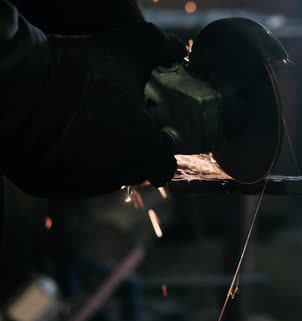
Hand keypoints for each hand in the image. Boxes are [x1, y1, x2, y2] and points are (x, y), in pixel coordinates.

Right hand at [3, 22, 186, 196]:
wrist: (14, 88)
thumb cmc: (77, 74)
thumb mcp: (127, 49)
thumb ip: (159, 48)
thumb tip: (177, 48)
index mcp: (141, 153)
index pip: (164, 168)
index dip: (162, 151)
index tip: (154, 134)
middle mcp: (112, 177)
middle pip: (132, 169)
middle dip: (130, 149)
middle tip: (118, 120)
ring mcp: (77, 184)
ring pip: (100, 173)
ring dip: (99, 154)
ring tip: (87, 121)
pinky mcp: (45, 184)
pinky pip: (66, 175)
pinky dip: (68, 159)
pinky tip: (60, 131)